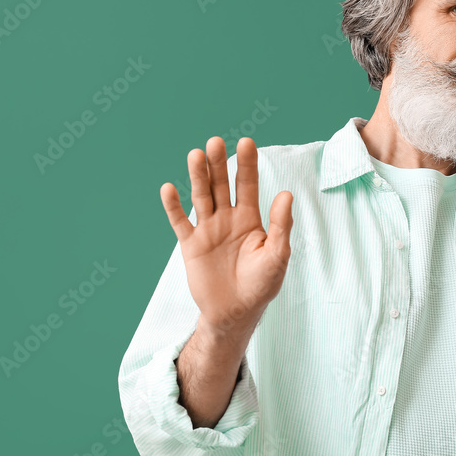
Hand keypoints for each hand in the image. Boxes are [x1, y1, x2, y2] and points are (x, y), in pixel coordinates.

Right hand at [160, 136, 293, 339]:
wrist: (236, 313)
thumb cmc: (261, 285)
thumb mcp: (277, 255)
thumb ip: (280, 225)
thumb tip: (286, 194)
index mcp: (249, 218)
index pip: (247, 184)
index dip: (247, 164)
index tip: (247, 141)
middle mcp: (227, 218)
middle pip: (221, 184)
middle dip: (219, 164)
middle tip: (215, 141)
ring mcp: (207, 229)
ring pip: (201, 197)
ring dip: (197, 176)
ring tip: (195, 154)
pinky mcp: (190, 245)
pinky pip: (180, 222)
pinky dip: (174, 206)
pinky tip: (169, 188)